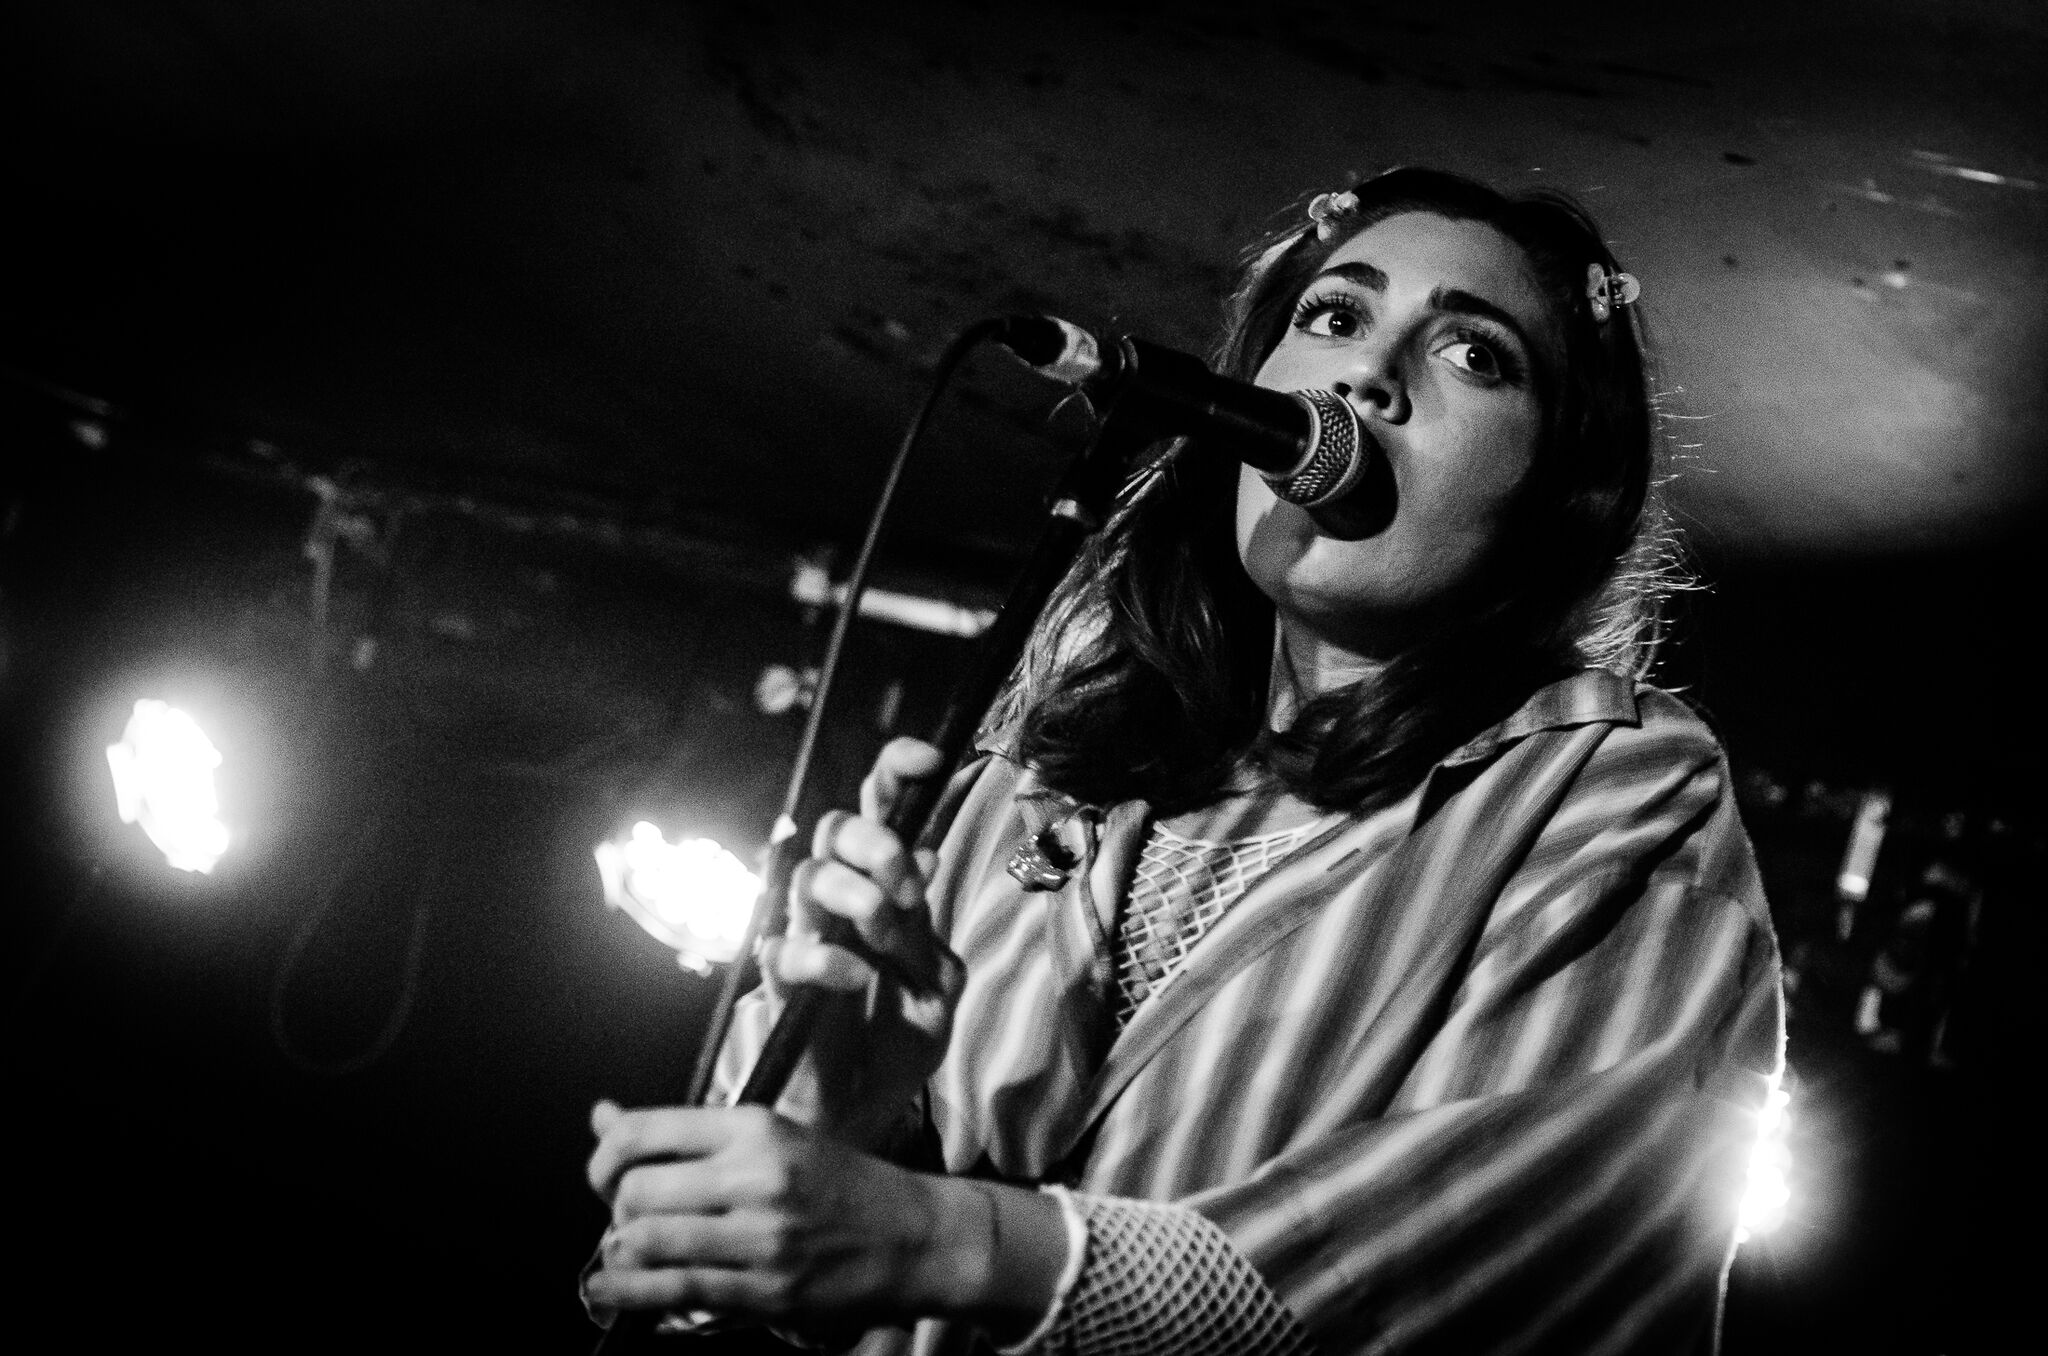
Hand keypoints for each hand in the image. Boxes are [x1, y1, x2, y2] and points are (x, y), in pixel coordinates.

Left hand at [584, 1101, 1067, 1336]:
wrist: (913, 1237)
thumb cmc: (839, 1183)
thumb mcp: (771, 1137)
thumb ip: (685, 1133)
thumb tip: (601, 1116)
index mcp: (755, 1127)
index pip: (644, 1130)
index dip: (603, 1157)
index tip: (603, 1174)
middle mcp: (755, 1175)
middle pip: (636, 1191)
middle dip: (614, 1209)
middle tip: (625, 1218)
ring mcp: (761, 1237)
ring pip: (648, 1242)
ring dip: (620, 1252)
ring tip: (624, 1252)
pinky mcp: (767, 1291)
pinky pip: (676, 1292)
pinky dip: (628, 1293)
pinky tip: (607, 1289)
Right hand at [766, 738, 966, 1144]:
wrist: (864, 1108)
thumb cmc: (900, 1038)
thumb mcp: (937, 984)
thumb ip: (926, 929)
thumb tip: (925, 857)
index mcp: (885, 888)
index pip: (880, 809)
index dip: (896, 771)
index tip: (929, 760)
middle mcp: (841, 900)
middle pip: (835, 827)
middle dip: (875, 843)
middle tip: (907, 888)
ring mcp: (807, 934)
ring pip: (809, 876)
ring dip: (856, 896)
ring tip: (885, 935)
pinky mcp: (780, 980)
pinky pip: (786, 947)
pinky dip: (826, 958)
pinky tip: (856, 979)